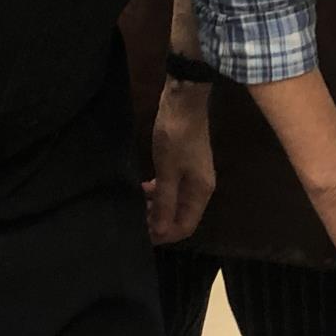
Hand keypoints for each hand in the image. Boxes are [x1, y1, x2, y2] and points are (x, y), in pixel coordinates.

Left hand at [146, 82, 214, 244]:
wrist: (184, 101)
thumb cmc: (175, 137)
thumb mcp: (166, 171)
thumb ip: (164, 201)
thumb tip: (160, 231)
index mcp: (200, 192)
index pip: (185, 226)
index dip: (164, 234)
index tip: (141, 234)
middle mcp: (200, 187)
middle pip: (181, 216)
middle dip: (159, 222)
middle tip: (134, 219)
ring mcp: (194, 175)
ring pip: (175, 202)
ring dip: (157, 207)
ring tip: (136, 205)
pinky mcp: (185, 165)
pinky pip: (173, 188)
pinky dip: (159, 193)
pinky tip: (144, 189)